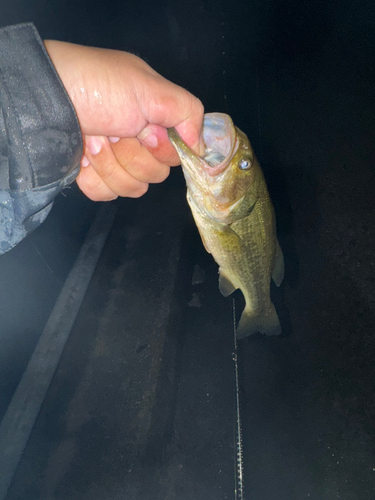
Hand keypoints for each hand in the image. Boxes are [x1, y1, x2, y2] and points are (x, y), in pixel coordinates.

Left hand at [44, 41, 203, 200]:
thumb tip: (203, 148)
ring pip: (131, 189)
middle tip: (113, 130)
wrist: (46, 98)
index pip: (175, 156)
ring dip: (110, 163)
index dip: (161, 149)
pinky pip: (105, 195)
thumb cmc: (97, 86)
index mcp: (153, 122)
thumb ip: (187, 112)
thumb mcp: (149, 87)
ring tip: (94, 138)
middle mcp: (136, 144)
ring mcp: (113, 162)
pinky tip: (83, 157)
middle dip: (132, 154)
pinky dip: (93, 178)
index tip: (145, 131)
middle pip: (154, 176)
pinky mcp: (91, 178)